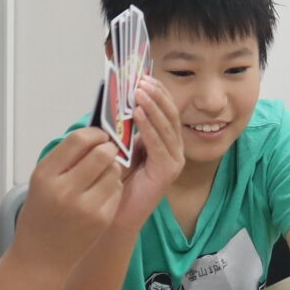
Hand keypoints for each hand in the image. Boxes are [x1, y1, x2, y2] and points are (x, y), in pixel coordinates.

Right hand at [12, 130, 126, 269]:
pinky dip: (113, 187)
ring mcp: (86, 206)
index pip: (78, 140)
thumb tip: (94, 135)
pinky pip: (117, 190)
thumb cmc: (40, 215)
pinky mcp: (102, 219)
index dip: (94, 133)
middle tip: (106, 151)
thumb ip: (64, 159)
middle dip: (108, 148)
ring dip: (112, 168)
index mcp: (46, 176)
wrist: (40, 258)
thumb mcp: (40, 183)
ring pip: (114, 171)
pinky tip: (101, 194)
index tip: (99, 135)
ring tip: (100, 176)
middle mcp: (65, 189)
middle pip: (102, 153)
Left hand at [117, 76, 185, 223]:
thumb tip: (119, 97)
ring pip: (166, 127)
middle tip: (141, 81)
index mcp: (165, 140)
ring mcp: (173, 160)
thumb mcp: (122, 145)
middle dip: (156, 95)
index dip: (157, 92)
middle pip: (170, 114)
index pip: (166, 110)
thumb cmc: (117, 180)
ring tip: (138, 93)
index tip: (143, 76)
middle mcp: (174, 149)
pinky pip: (159, 145)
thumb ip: (126, 126)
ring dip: (152, 107)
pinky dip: (148, 127)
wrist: (116, 213)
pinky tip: (138, 114)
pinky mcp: (168, 172)